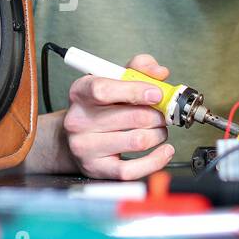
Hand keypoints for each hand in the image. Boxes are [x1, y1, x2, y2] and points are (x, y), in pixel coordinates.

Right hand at [61, 53, 175, 179]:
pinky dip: (156, 160)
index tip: (157, 93)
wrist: (75, 139)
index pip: (104, 90)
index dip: (136, 91)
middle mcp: (78, 120)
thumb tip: (159, 73)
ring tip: (159, 130)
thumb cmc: (99, 108)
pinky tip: (163, 151)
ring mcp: (85, 147)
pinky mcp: (96, 168)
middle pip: (131, 117)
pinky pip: (132, 169)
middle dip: (157, 115)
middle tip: (162, 114)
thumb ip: (137, 69)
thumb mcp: (112, 80)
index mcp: (80, 93)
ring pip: (137, 141)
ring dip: (159, 134)